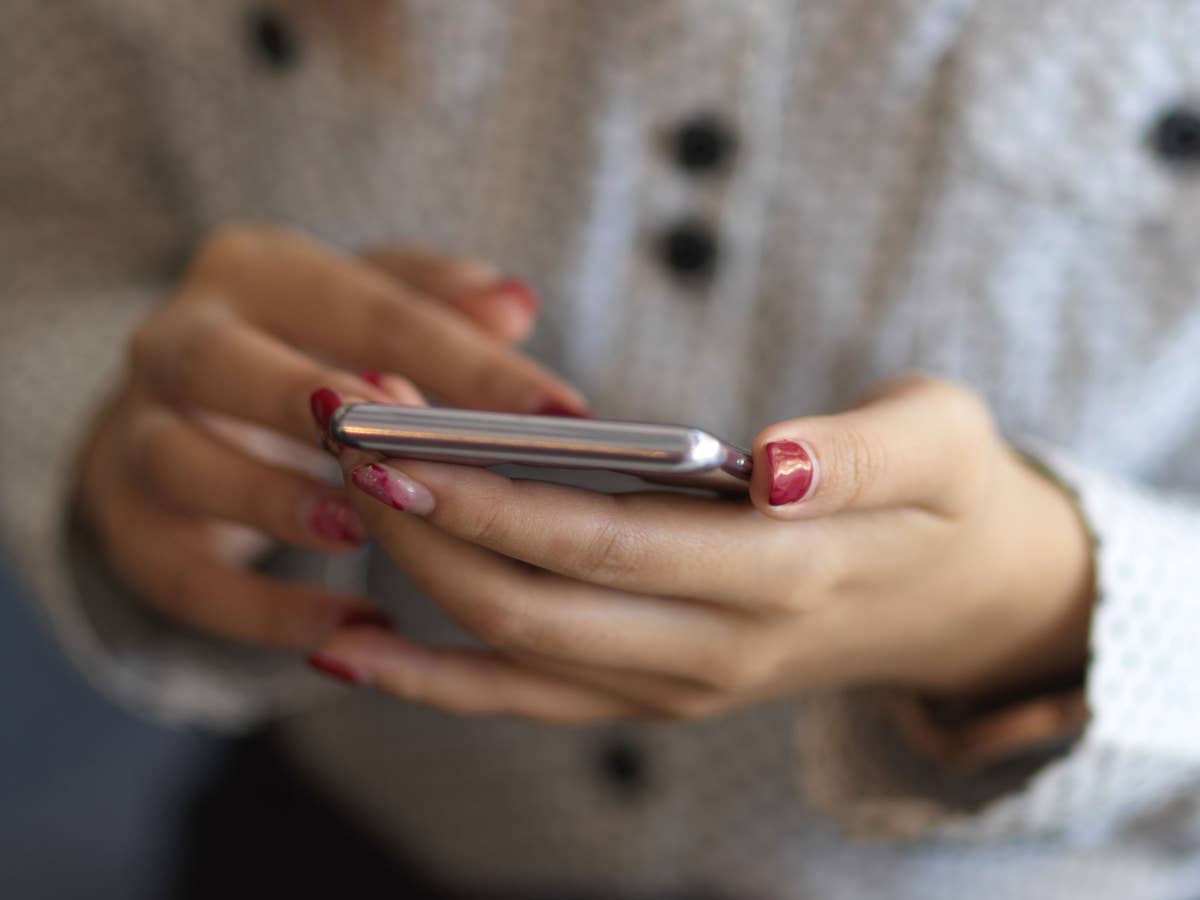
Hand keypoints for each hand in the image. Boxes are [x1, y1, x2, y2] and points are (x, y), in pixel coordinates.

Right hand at [76, 226, 585, 649]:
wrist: (191, 408)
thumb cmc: (313, 350)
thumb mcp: (376, 311)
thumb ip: (441, 307)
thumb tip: (516, 303)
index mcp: (257, 271)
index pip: (368, 302)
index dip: (466, 359)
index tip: (559, 414)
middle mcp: (178, 339)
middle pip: (225, 362)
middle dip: (324, 406)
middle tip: (417, 452)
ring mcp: (136, 430)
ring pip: (178, 461)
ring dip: (269, 499)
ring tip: (361, 534)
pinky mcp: (127, 519)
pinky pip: (172, 570)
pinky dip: (251, 608)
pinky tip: (341, 632)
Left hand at [310, 374, 1093, 722]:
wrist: (959, 597)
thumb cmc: (945, 491)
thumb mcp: (938, 441)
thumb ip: (859, 455)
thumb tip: (769, 465)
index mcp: (782, 577)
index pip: (604, 544)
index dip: (490, 498)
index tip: (393, 432)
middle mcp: (717, 653)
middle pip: (534, 604)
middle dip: (424, 522)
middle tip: (342, 427)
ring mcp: (678, 689)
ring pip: (515, 658)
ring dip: (414, 585)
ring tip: (332, 498)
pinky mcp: (652, 694)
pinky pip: (527, 700)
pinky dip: (434, 680)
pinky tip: (348, 647)